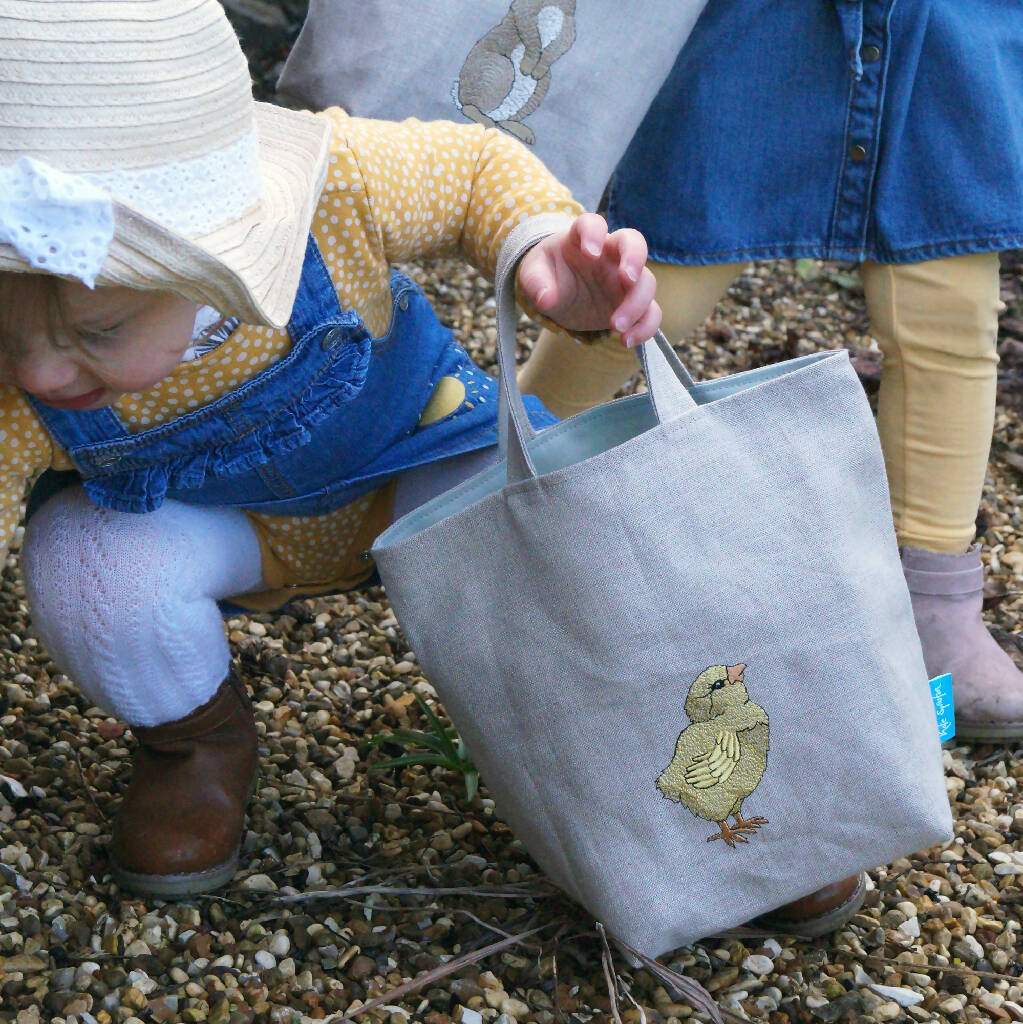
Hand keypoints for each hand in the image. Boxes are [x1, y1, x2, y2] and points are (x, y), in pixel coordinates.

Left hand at [516, 213, 661, 346]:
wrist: (556, 295)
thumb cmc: (547, 276)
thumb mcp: (533, 275)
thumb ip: (536, 283)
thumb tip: (546, 299)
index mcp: (583, 239)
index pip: (593, 224)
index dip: (594, 234)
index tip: (590, 252)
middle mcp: (610, 254)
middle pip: (634, 244)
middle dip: (635, 259)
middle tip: (627, 280)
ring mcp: (624, 279)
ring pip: (646, 282)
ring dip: (636, 305)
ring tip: (615, 327)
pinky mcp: (631, 303)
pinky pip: (650, 312)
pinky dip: (645, 327)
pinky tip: (626, 341)